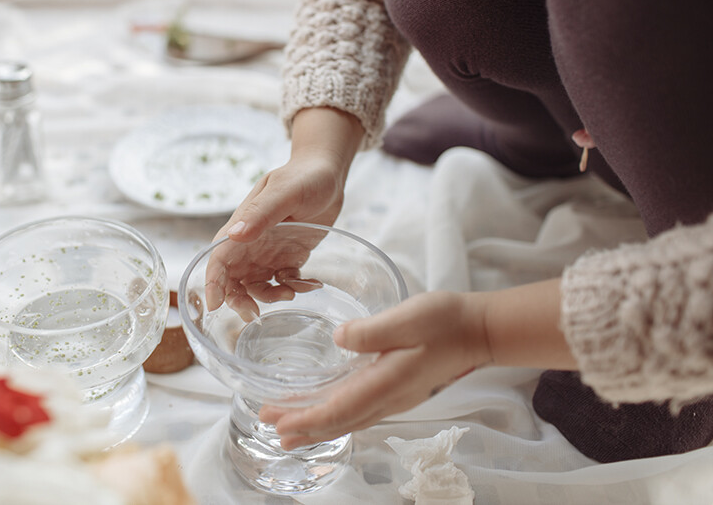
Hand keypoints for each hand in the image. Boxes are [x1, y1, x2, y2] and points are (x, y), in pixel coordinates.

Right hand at [206, 107, 363, 320]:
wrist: (328, 173)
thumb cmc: (304, 176)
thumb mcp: (284, 191)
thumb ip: (261, 212)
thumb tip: (234, 234)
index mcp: (243, 224)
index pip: (218, 258)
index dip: (213, 282)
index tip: (215, 304)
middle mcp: (251, 242)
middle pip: (233, 279)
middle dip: (239, 299)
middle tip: (255, 314)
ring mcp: (269, 251)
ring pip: (257, 285)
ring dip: (269, 296)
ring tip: (293, 292)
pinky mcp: (288, 257)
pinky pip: (284, 282)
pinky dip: (294, 288)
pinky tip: (312, 284)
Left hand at [259, 291, 490, 449]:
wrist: (478, 330)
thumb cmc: (445, 321)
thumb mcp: (408, 318)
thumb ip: (373, 331)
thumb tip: (340, 338)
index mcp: (387, 383)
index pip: (339, 408)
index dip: (306, 417)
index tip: (278, 421)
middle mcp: (389, 399)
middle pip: (339, 421)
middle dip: (302, 426)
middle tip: (268, 425)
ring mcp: (394, 398)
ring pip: (348, 419)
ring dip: (315, 424)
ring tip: (287, 430)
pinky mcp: (397, 391)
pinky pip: (359, 411)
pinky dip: (334, 416)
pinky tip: (324, 412)